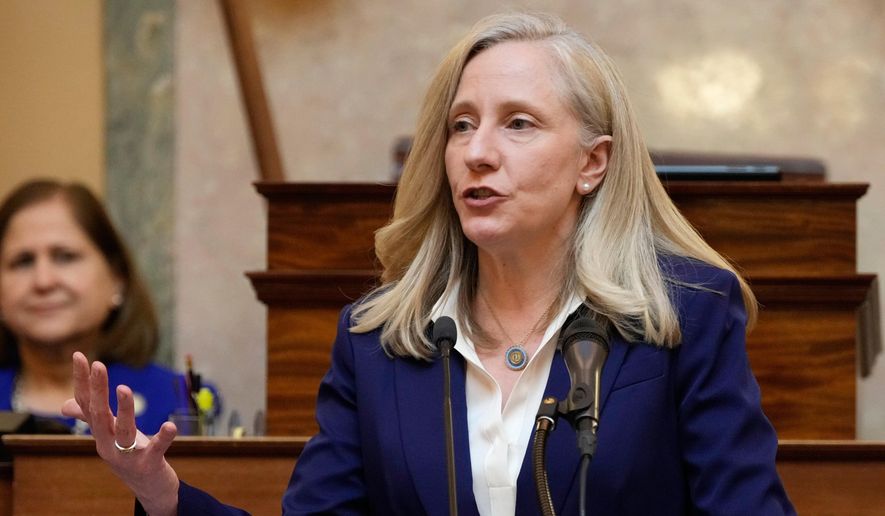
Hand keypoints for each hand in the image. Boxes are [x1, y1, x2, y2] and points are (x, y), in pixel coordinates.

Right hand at [62, 352, 179, 515]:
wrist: (149, 489)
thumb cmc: (130, 457)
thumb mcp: (109, 436)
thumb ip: (90, 419)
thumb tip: (64, 405)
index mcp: (100, 433)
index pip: (86, 404)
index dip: (82, 381)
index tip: (79, 355)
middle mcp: (108, 445)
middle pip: (99, 415)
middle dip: (97, 390)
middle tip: (98, 364)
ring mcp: (127, 457)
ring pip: (123, 431)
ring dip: (123, 410)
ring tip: (124, 388)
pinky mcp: (148, 464)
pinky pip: (156, 449)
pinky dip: (162, 437)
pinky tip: (170, 425)